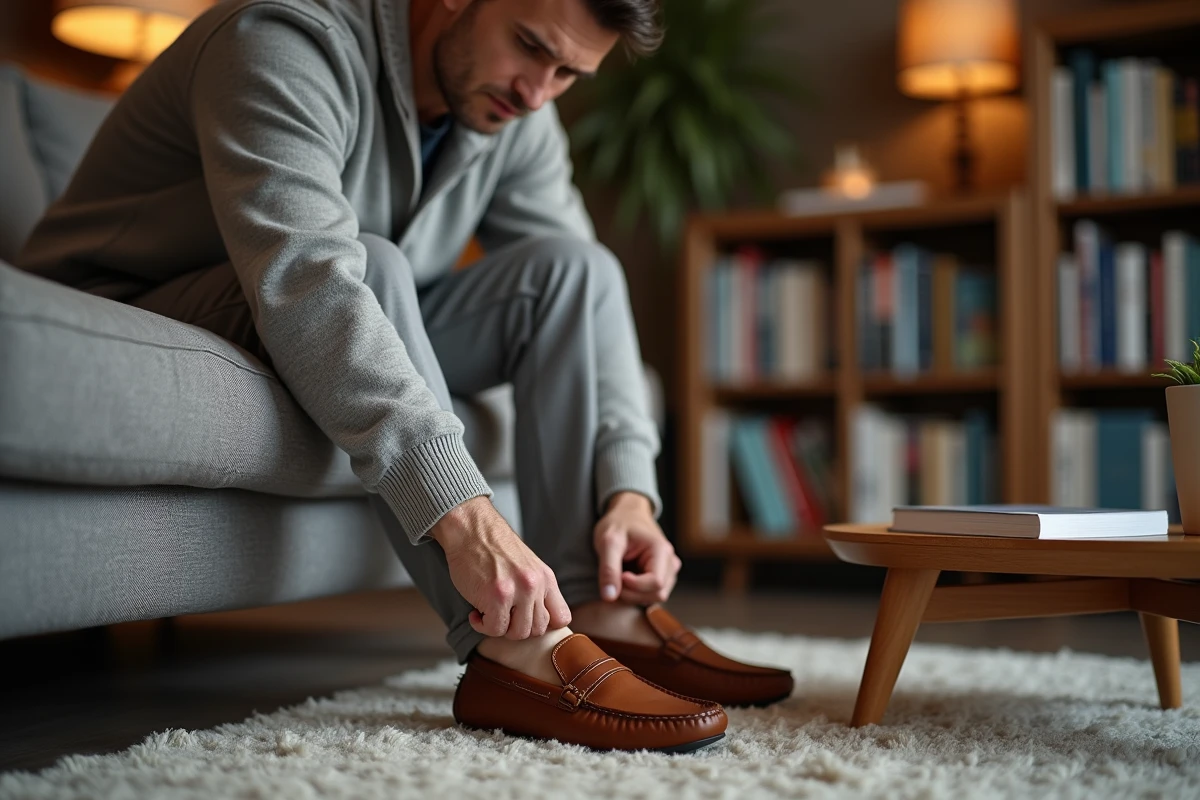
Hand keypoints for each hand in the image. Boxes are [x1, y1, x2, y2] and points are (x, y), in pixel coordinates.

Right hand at [430, 497, 571, 638]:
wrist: (472, 529)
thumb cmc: (492, 548)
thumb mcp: (526, 565)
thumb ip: (536, 589)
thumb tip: (537, 618)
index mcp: (546, 578)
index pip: (562, 618)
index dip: (544, 625)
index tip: (525, 620)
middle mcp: (535, 585)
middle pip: (538, 630)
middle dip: (517, 628)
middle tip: (501, 616)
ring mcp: (518, 591)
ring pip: (518, 633)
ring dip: (500, 628)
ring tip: (489, 614)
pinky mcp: (497, 597)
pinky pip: (495, 629)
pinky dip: (482, 626)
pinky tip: (476, 613)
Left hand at [593, 492, 681, 604]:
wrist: (626, 514)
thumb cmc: (618, 523)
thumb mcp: (608, 541)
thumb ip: (608, 569)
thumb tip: (609, 597)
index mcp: (661, 550)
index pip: (656, 583)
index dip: (634, 586)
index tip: (618, 576)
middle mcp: (670, 561)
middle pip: (658, 593)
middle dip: (633, 593)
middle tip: (614, 578)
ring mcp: (669, 570)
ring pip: (657, 597)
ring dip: (635, 594)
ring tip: (620, 576)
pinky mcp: (664, 576)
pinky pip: (653, 594)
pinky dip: (638, 592)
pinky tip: (626, 578)